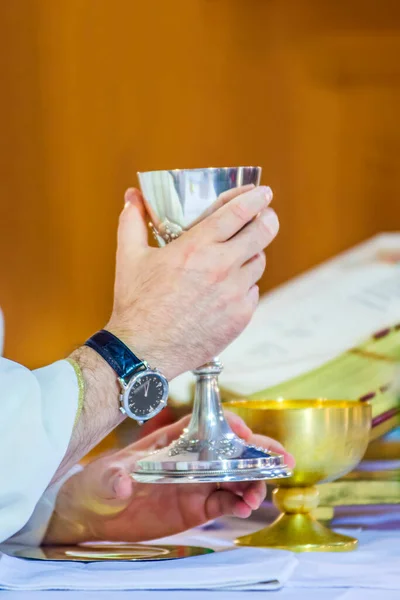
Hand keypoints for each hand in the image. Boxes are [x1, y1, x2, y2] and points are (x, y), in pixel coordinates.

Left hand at [43, 413, 293, 544]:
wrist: (96, 512)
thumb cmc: (101, 482)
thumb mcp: (105, 476)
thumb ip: (115, 478)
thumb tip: (124, 483)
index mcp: (175, 438)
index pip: (210, 423)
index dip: (230, 425)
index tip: (243, 434)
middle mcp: (193, 457)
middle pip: (232, 449)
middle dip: (259, 452)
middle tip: (282, 460)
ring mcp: (198, 481)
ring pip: (235, 477)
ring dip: (253, 482)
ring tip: (258, 494)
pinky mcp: (198, 506)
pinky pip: (225, 503)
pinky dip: (239, 504)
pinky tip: (245, 508)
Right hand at [106, 184, 277, 379]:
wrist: (143, 352)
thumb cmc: (136, 304)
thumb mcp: (129, 257)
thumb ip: (132, 221)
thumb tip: (132, 197)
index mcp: (196, 247)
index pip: (238, 212)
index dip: (255, 198)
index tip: (262, 193)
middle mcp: (221, 268)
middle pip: (263, 233)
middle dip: (267, 219)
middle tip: (265, 217)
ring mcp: (234, 294)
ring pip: (259, 263)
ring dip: (252, 254)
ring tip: (238, 256)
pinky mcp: (240, 318)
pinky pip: (253, 292)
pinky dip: (245, 286)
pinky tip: (228, 288)